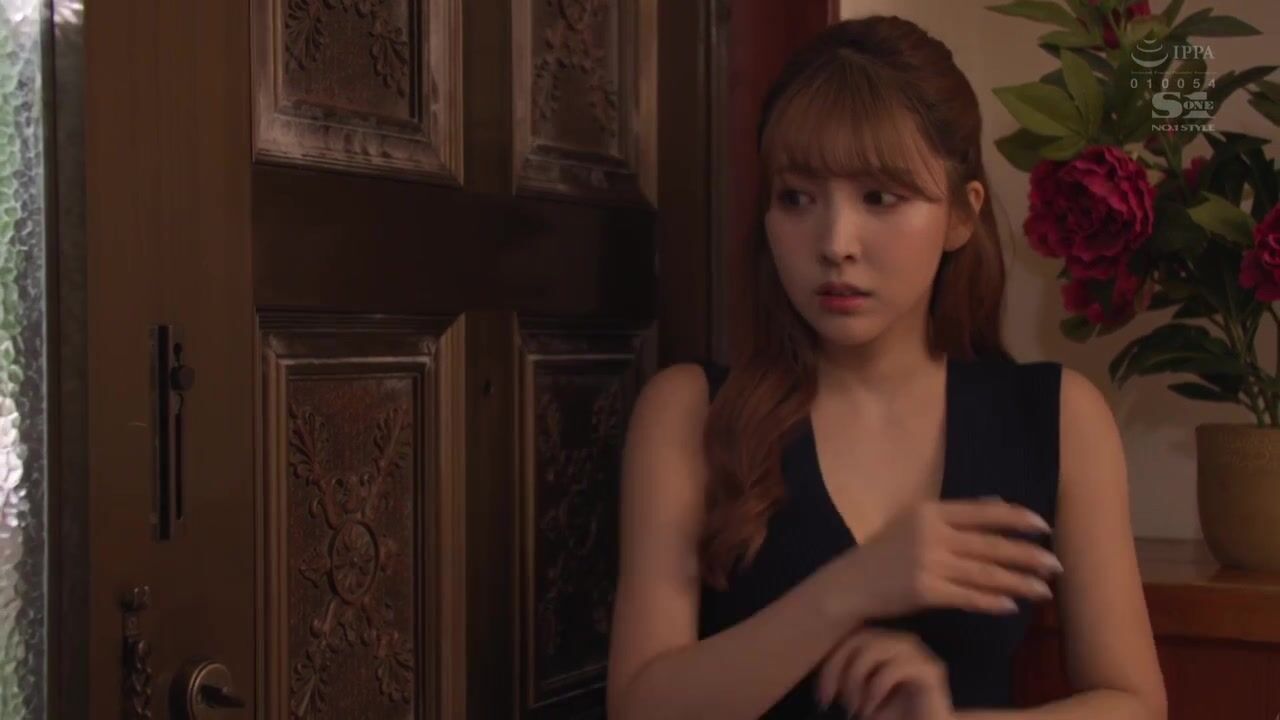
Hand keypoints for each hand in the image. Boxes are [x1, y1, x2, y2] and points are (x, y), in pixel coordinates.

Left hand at [815, 627, 951, 719]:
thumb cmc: (890, 717)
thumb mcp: (859, 696)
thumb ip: (844, 678)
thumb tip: (816, 673)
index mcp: (884, 644)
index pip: (849, 639)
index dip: (830, 665)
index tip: (822, 697)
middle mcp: (901, 643)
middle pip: (860, 638)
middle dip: (840, 670)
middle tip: (833, 701)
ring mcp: (918, 653)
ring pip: (876, 647)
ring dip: (857, 678)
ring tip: (855, 706)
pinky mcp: (930, 671)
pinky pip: (896, 667)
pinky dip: (876, 688)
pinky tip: (871, 709)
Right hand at [835, 497, 1063, 620]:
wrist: (849, 583)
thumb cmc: (883, 553)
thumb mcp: (913, 521)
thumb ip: (953, 514)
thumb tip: (996, 503)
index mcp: (930, 511)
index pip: (983, 512)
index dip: (1016, 518)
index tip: (1043, 526)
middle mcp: (931, 534)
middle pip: (990, 545)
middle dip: (1027, 555)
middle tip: (1056, 564)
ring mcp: (928, 563)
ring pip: (984, 573)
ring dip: (1018, 582)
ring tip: (1044, 590)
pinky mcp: (925, 591)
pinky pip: (966, 597)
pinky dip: (990, 602)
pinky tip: (1011, 606)